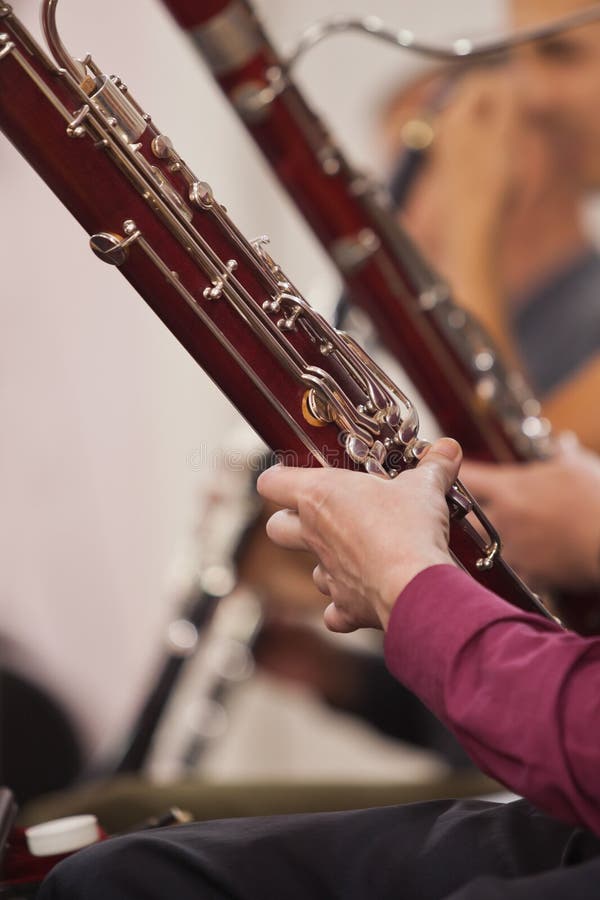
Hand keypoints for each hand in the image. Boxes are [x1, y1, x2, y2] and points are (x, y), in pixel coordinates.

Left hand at [256, 439, 460, 632]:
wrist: (416, 585)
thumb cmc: (409, 527)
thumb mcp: (425, 486)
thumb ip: (432, 467)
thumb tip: (448, 449)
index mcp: (319, 497)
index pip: (272, 482)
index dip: (279, 477)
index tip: (298, 473)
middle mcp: (314, 535)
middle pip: (276, 528)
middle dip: (290, 522)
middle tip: (325, 514)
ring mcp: (327, 574)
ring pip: (310, 569)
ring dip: (328, 563)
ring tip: (360, 554)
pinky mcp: (345, 606)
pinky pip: (335, 611)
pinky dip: (346, 606)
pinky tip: (366, 595)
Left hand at [461, 442, 599, 589]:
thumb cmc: (598, 500)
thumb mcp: (578, 468)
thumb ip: (563, 455)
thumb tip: (563, 445)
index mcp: (510, 488)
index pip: (468, 476)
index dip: (449, 471)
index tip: (441, 469)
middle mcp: (503, 518)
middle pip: (462, 515)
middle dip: (459, 512)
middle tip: (460, 510)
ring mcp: (512, 548)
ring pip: (482, 546)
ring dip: (485, 542)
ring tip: (493, 540)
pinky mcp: (526, 575)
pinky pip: (507, 573)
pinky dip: (512, 569)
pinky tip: (519, 566)